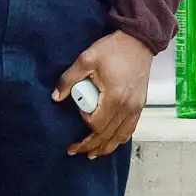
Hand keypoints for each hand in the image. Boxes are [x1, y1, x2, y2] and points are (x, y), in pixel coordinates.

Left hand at [53, 30, 153, 158]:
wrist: (139, 41)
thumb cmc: (114, 49)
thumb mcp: (87, 58)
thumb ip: (69, 78)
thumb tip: (55, 96)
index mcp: (114, 98)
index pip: (96, 123)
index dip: (84, 122)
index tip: (78, 112)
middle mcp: (127, 108)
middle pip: (107, 136)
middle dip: (90, 145)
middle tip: (74, 150)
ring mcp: (135, 108)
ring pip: (120, 137)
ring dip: (105, 147)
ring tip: (91, 154)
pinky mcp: (139, 105)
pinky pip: (130, 130)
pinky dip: (119, 139)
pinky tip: (112, 142)